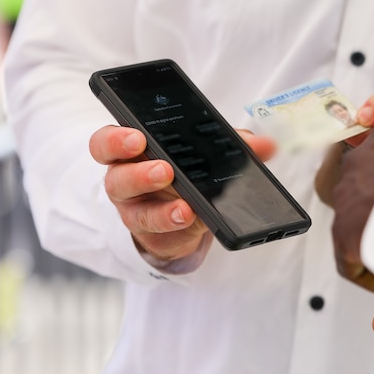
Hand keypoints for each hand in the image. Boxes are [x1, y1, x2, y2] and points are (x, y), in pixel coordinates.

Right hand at [89, 125, 274, 265]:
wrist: (181, 211)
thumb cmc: (184, 171)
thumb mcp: (207, 153)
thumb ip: (233, 145)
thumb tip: (267, 145)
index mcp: (131, 152)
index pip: (106, 143)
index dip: (116, 140)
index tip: (137, 137)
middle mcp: (124, 182)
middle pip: (117, 179)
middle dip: (139, 175)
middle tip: (165, 170)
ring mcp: (135, 212)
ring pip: (136, 214)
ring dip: (161, 212)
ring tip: (186, 208)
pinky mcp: (151, 236)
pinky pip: (159, 236)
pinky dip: (178, 228)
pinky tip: (194, 221)